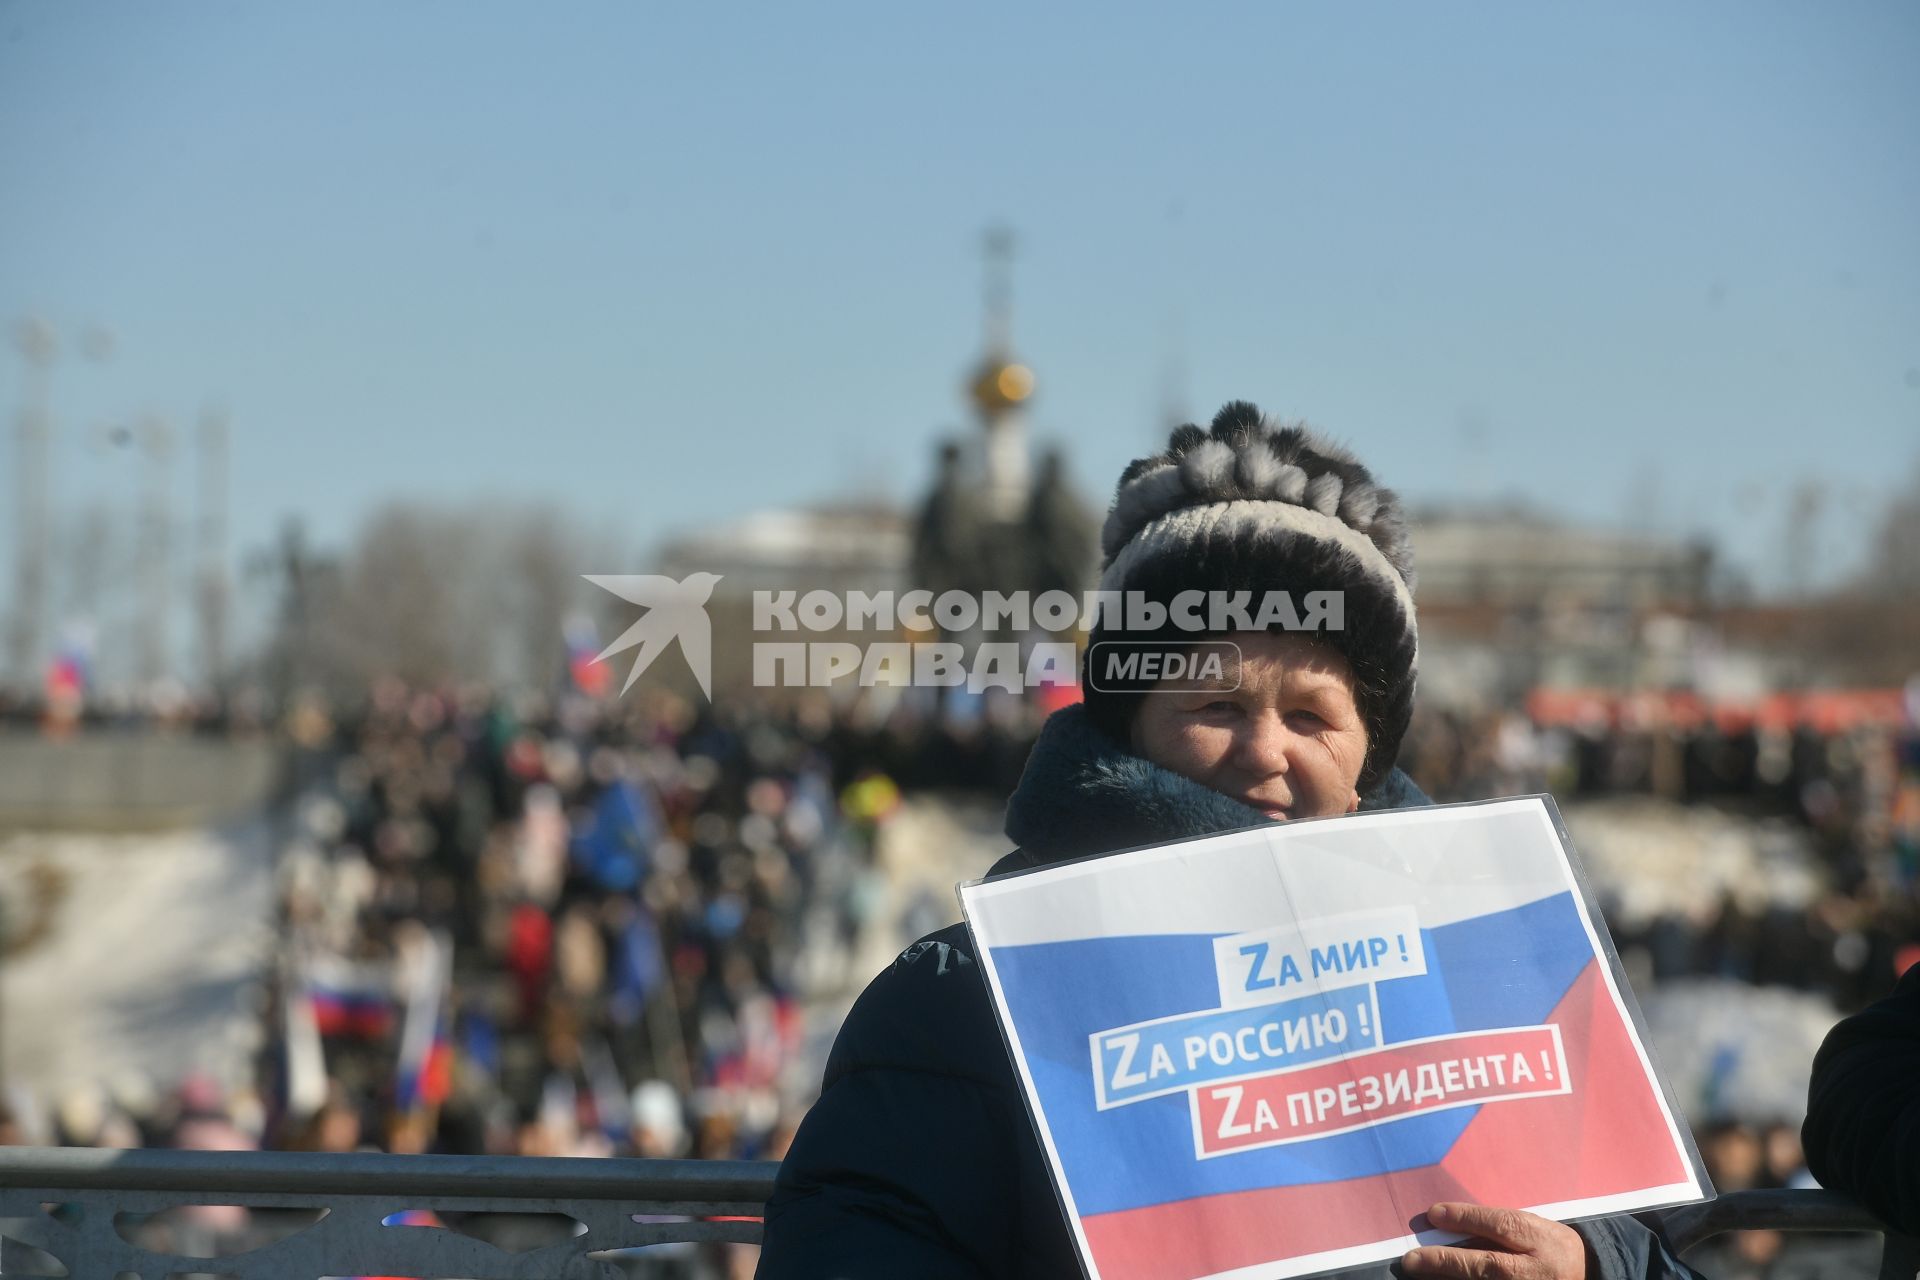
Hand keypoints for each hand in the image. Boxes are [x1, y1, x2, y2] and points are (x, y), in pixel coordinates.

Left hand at [1399, 1202, 1587, 1278]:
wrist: (1583, 1277)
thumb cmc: (1550, 1247)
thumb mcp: (1535, 1228)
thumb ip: (1499, 1225)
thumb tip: (1450, 1221)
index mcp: (1539, 1239)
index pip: (1499, 1225)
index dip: (1465, 1218)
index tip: (1433, 1213)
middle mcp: (1533, 1269)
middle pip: (1486, 1265)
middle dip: (1446, 1261)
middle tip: (1411, 1259)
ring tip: (1419, 1274)